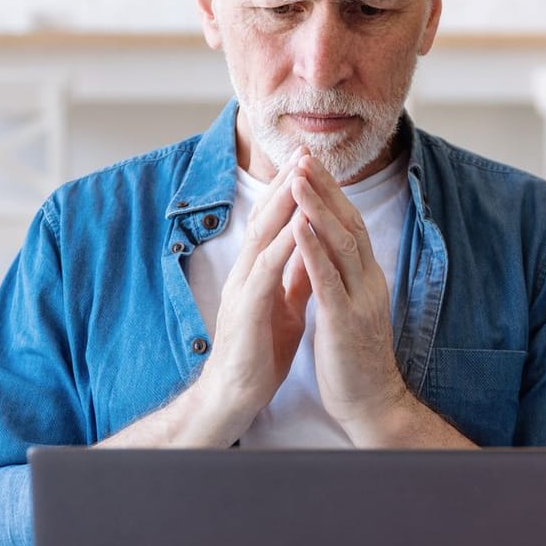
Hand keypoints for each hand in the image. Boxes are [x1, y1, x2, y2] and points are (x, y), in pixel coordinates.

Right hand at [200, 165, 312, 428]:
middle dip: (286, 184)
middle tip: (304, 151)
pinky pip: (267, 269)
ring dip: (283, 203)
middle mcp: (247, 273)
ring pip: (264, 235)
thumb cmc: (259, 354)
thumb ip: (291, 280)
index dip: (290, 193)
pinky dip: (284, 243)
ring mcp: (245, 288)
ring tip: (300, 173)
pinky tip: (298, 224)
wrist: (236, 395)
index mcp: (258, 272)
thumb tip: (307, 255)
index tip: (309, 164)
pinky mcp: (249, 308)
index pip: (274, 223)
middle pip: (266, 218)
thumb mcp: (282, 308)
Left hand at [289, 156, 410, 440]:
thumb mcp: (347, 308)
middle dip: (326, 189)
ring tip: (298, 178)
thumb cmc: (353, 359)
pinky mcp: (345, 321)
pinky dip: (312, 249)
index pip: (351, 225)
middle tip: (305, 156)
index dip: (332, 194)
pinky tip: (298, 227)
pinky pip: (328, 279)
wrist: (370, 402)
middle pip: (349, 223)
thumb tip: (326, 249)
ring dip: (317, 208)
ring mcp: (359, 299)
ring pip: (341, 243)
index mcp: (367, 278)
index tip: (312, 165)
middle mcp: (368, 281)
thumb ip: (340, 278)